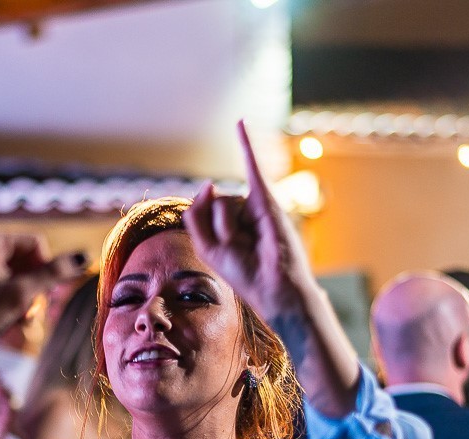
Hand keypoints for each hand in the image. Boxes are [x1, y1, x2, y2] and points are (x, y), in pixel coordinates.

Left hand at [0, 233, 86, 347]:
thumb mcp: (19, 294)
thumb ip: (53, 275)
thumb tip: (84, 257)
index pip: (35, 244)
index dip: (45, 271)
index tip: (42, 297)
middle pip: (21, 260)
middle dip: (31, 288)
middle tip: (29, 314)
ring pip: (6, 275)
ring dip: (18, 298)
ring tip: (14, 322)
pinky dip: (0, 301)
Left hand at [183, 122, 316, 320]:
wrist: (273, 284)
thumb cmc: (243, 271)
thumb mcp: (206, 247)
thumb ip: (196, 216)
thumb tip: (208, 183)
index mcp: (224, 223)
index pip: (201, 211)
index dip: (204, 226)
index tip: (224, 250)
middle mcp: (239, 210)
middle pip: (211, 206)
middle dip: (217, 231)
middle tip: (237, 249)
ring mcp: (253, 204)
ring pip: (223, 203)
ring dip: (228, 228)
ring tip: (247, 243)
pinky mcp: (266, 200)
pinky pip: (252, 166)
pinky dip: (246, 143)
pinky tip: (239, 122)